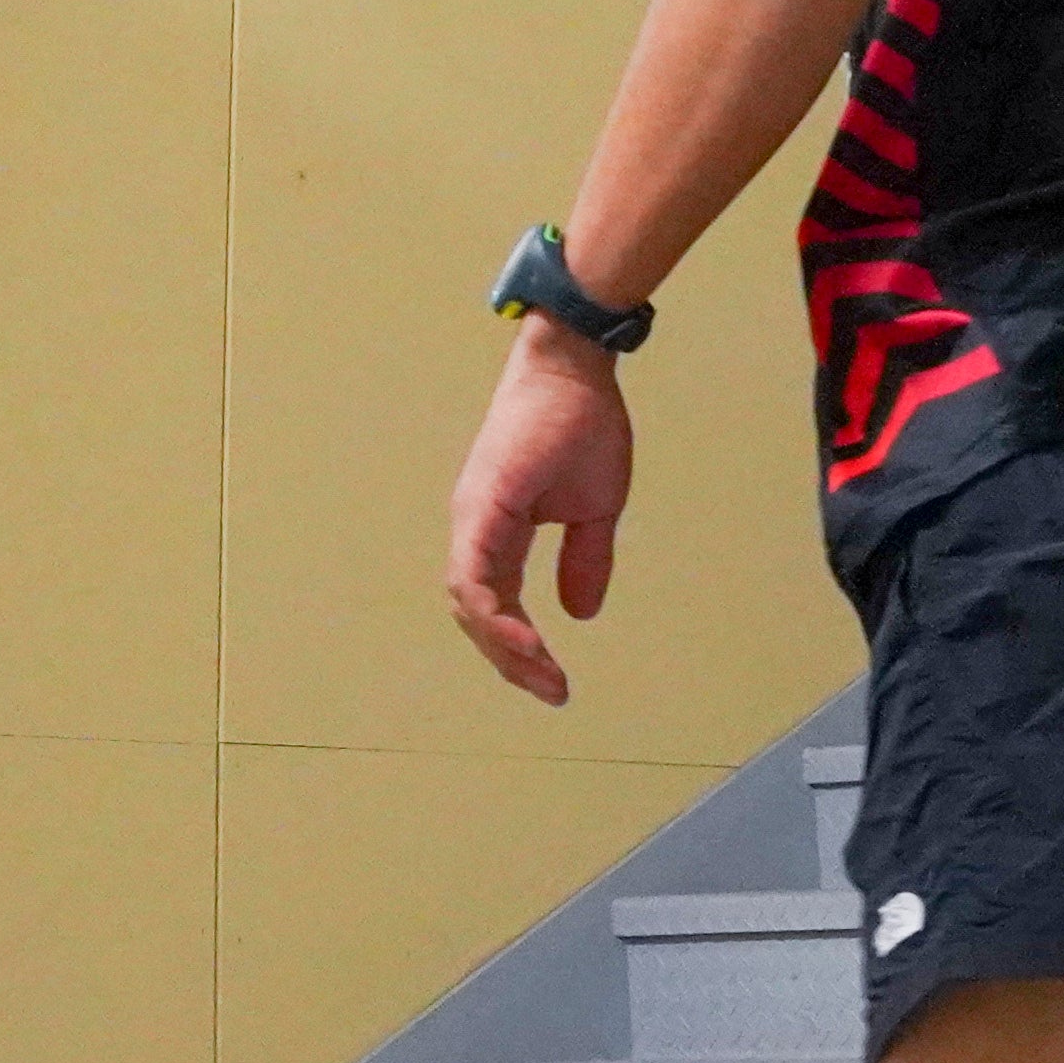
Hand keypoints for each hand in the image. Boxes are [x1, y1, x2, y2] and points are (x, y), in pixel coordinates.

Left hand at [446, 325, 632, 704]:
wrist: (576, 370)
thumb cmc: (582, 425)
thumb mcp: (594, 508)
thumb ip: (583, 560)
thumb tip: (580, 613)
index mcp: (496, 529)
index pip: (494, 604)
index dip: (519, 647)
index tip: (557, 682)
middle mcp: (474, 527)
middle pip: (474, 613)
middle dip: (511, 661)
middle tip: (552, 692)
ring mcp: (473, 517)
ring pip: (469, 602)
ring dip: (504, 647)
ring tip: (545, 677)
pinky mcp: (483, 505)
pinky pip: (478, 574)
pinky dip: (497, 615)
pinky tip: (527, 641)